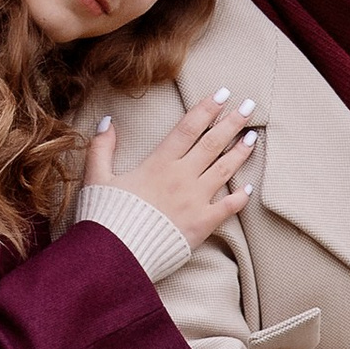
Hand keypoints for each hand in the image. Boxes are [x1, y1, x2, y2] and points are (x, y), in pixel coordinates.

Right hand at [93, 90, 257, 246]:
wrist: (115, 254)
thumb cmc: (105, 217)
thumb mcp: (96, 178)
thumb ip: (102, 148)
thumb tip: (108, 121)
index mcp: (158, 164)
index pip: (188, 128)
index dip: (206, 109)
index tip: (222, 94)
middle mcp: (181, 177)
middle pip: (212, 143)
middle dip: (232, 122)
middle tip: (249, 107)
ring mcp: (195, 200)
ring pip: (224, 170)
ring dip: (240, 152)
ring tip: (253, 137)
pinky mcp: (202, 225)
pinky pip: (227, 208)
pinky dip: (240, 197)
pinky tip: (248, 188)